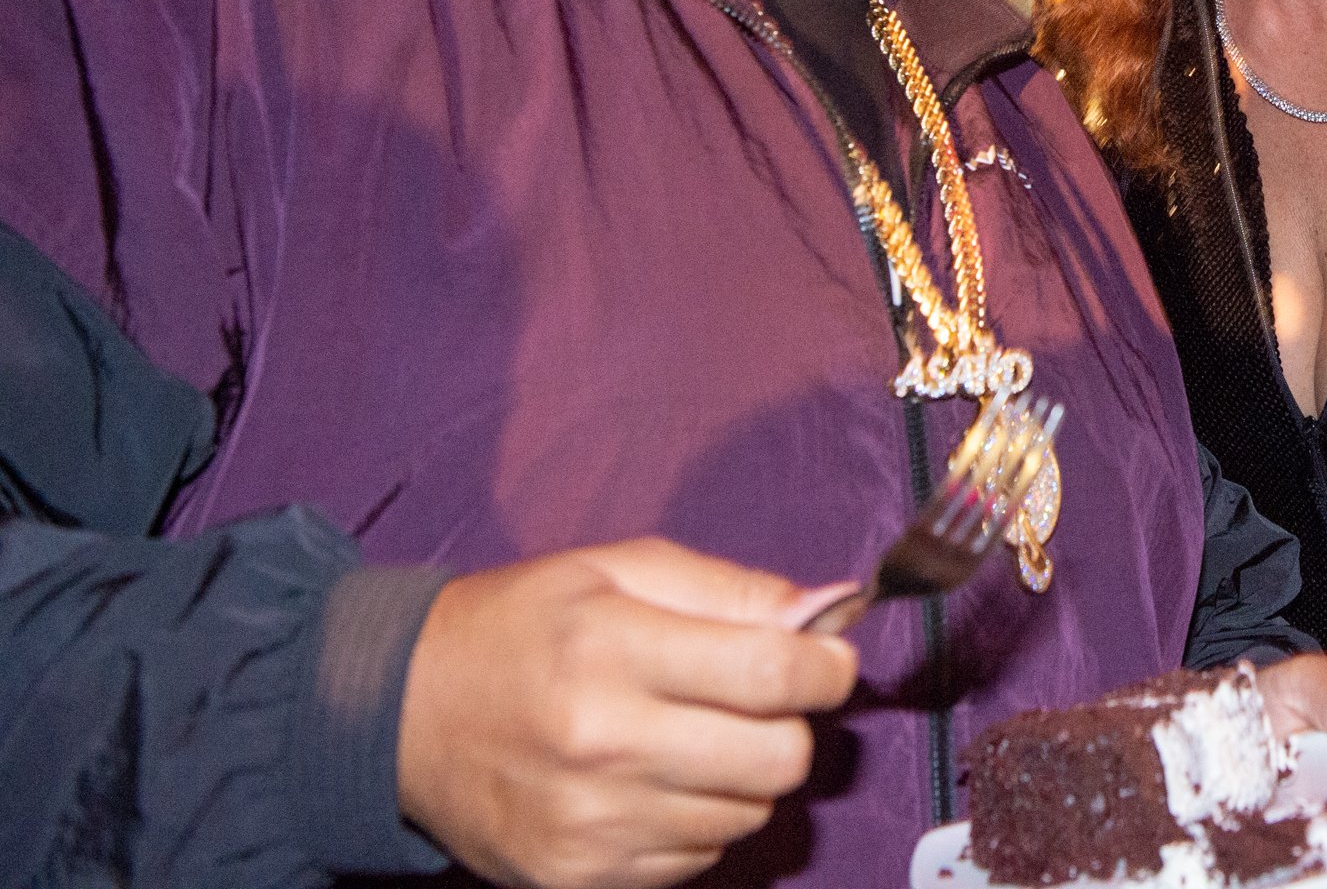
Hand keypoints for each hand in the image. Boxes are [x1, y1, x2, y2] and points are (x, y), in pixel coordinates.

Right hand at [399, 538, 860, 888]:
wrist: (397, 713)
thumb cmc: (519, 626)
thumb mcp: (617, 569)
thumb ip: (730, 589)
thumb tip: (829, 611)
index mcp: (614, 649)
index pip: (775, 672)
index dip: (828, 667)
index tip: (828, 659)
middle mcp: (603, 743)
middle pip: (779, 757)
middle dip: (789, 723)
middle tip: (756, 697)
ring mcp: (590, 823)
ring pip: (747, 813)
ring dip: (741, 774)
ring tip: (686, 735)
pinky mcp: (577, 877)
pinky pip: (697, 859)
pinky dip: (695, 821)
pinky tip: (650, 781)